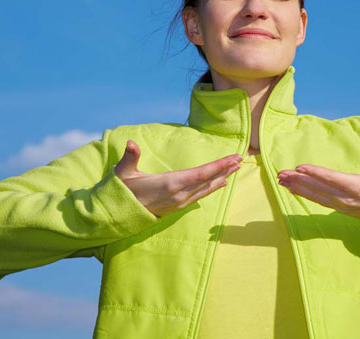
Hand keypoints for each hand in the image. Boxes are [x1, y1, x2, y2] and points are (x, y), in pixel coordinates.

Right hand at [115, 140, 242, 217]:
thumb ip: (130, 157)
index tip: (233, 158)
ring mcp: (179, 202)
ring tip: (235, 168)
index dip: (218, 166)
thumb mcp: (123, 172)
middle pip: (207, 180)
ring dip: (222, 177)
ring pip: (206, 188)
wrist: (118, 215)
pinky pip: (200, 195)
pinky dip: (212, 188)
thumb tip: (130, 143)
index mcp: (170, 183)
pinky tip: (221, 183)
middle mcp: (178, 194)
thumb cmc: (121, 191)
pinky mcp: (177, 206)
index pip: (200, 174)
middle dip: (225, 169)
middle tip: (241, 159)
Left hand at [277, 143, 359, 224]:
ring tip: (281, 180)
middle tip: (280, 173)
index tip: (300, 167)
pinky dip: (304, 195)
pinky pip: (318, 201)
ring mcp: (341, 205)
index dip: (316, 173)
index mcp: (358, 187)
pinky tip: (292, 190)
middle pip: (318, 188)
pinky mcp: (340, 208)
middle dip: (298, 180)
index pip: (332, 179)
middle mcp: (346, 198)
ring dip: (297, 187)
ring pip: (315, 196)